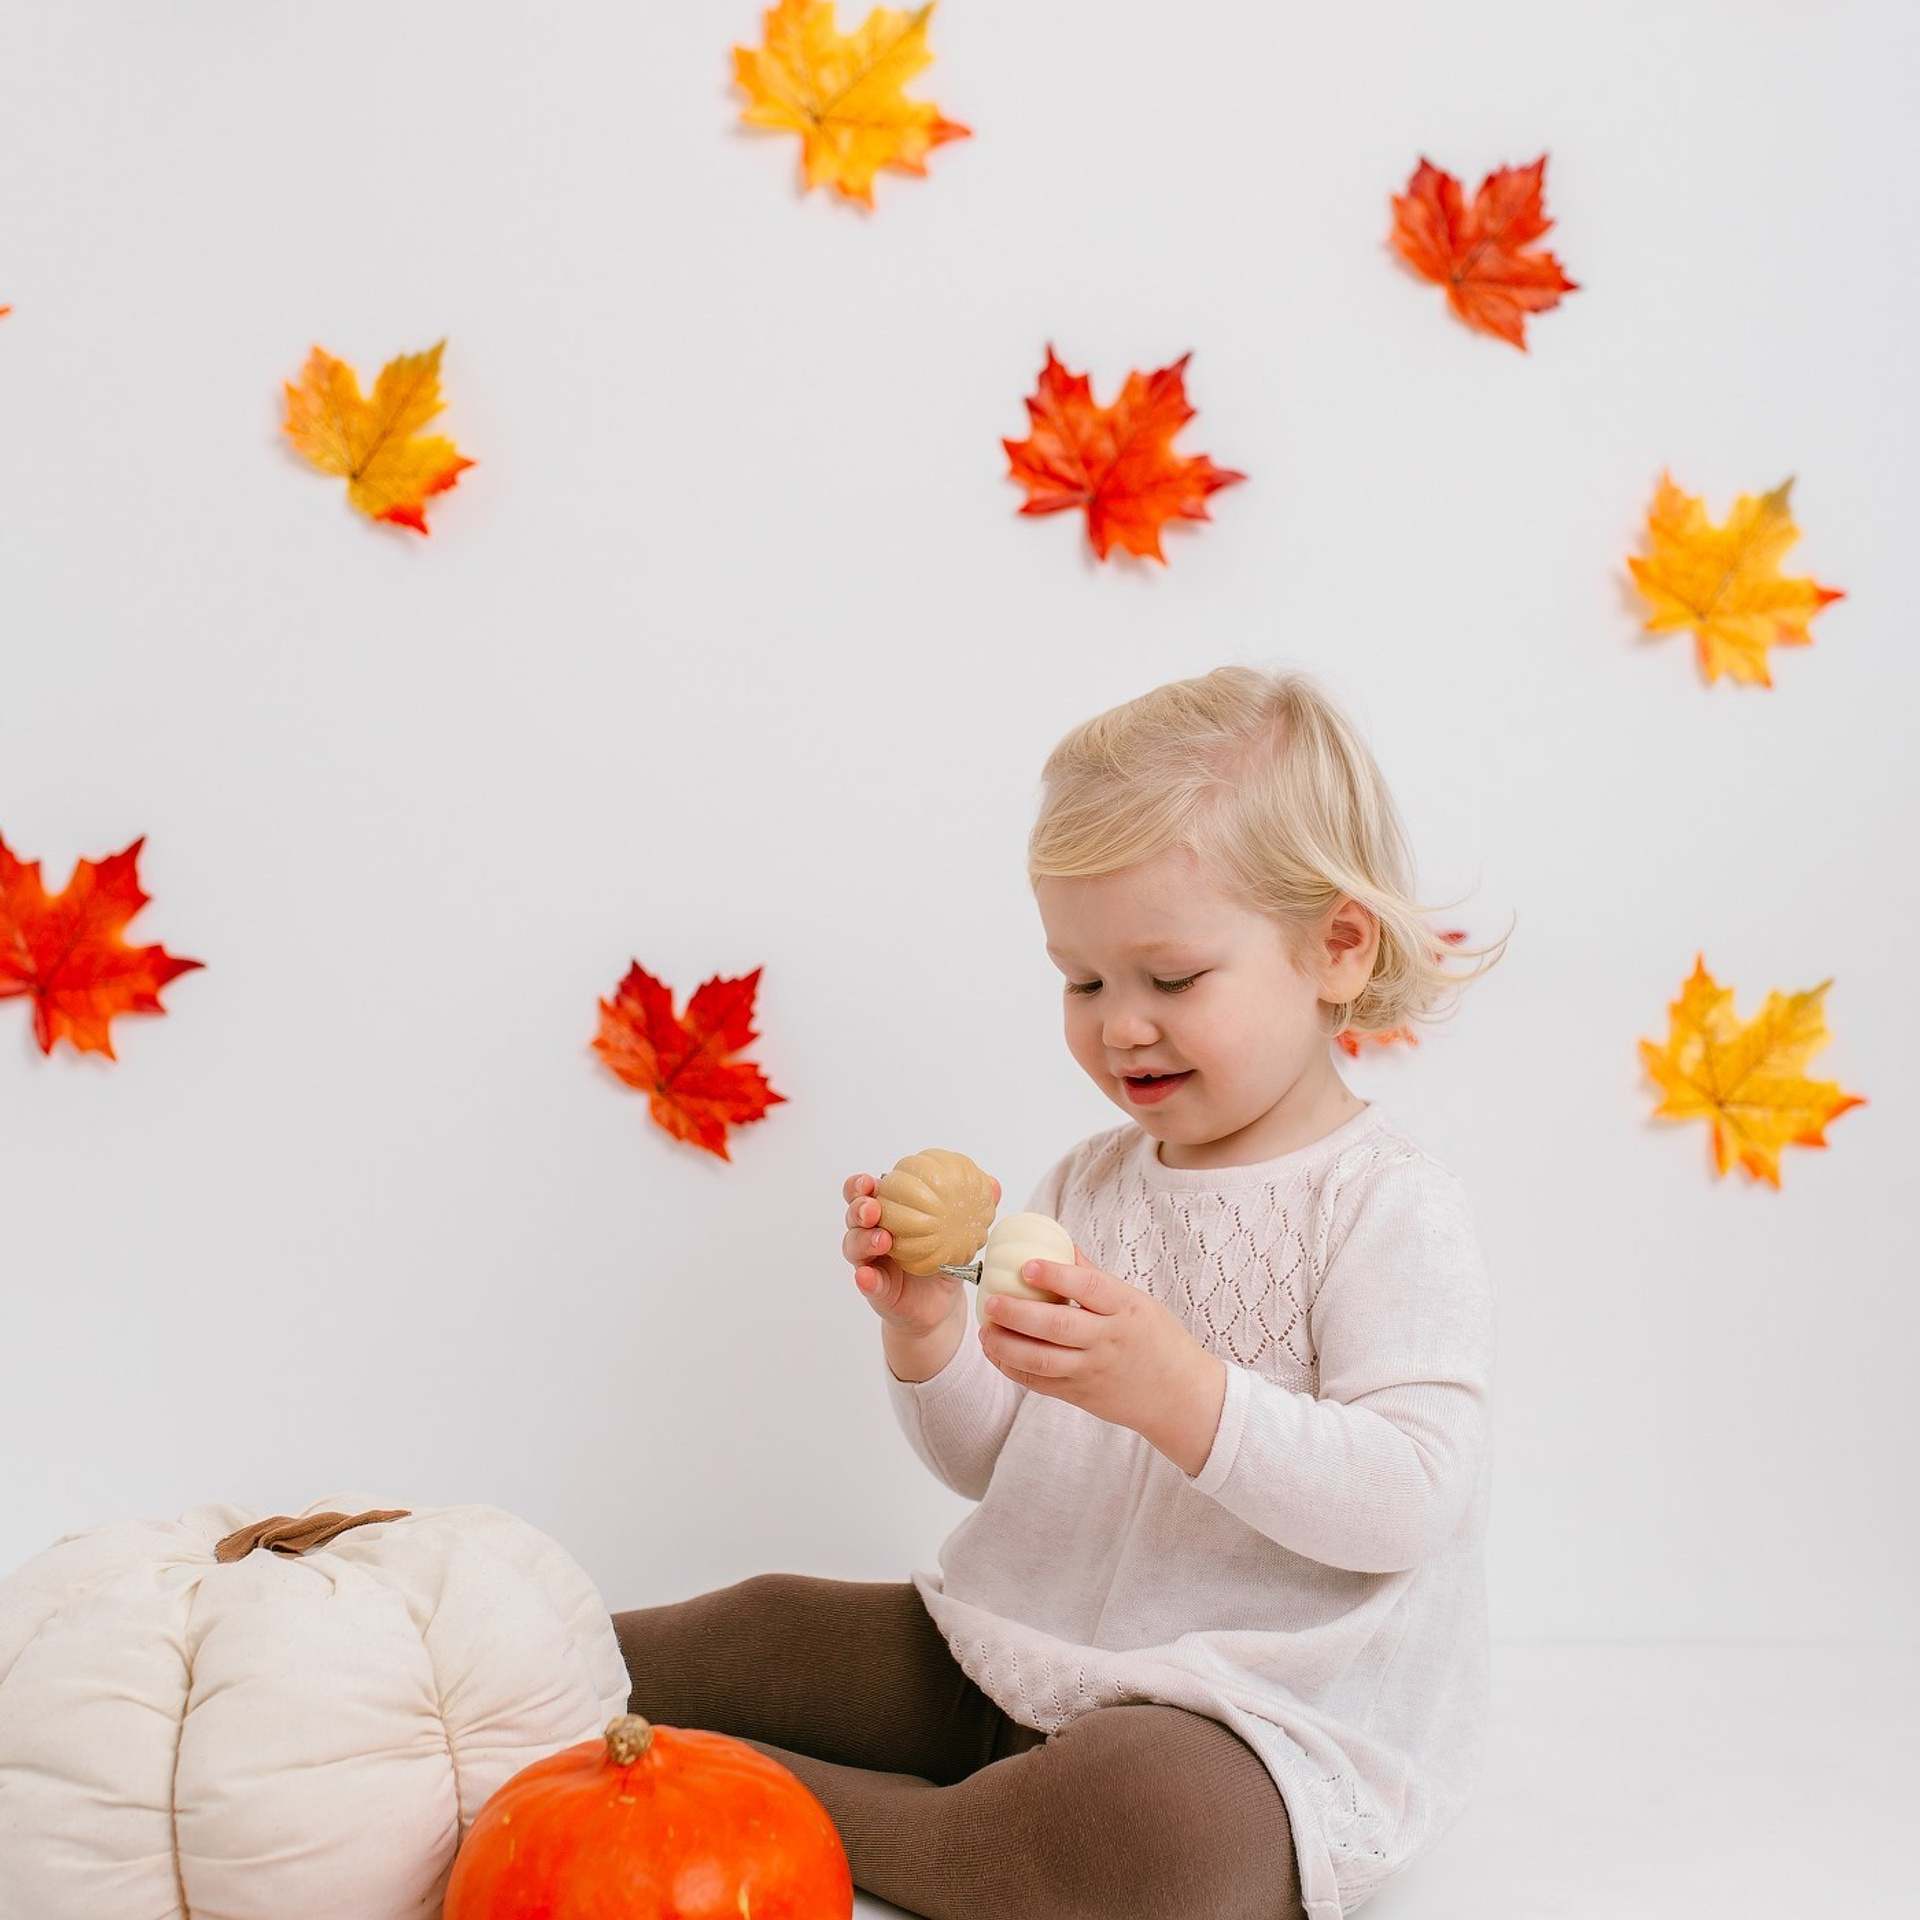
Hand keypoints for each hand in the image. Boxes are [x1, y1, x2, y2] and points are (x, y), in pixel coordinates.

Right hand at [841, 1171, 1001, 1337]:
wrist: (941, 1306)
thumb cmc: (944, 1260)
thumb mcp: (960, 1235)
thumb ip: (973, 1209)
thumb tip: (994, 1184)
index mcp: (890, 1214)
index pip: (868, 1193)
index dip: (863, 1185)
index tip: (872, 1181)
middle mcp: (874, 1234)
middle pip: (854, 1215)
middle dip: (859, 1207)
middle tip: (872, 1209)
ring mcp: (871, 1262)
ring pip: (854, 1246)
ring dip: (863, 1240)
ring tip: (881, 1241)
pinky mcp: (876, 1289)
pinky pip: (867, 1282)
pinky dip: (866, 1278)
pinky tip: (868, 1276)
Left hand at [979, 1250, 1227, 1472]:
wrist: (1179, 1396)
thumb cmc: (1158, 1340)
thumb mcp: (1136, 1301)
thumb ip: (1096, 1278)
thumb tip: (1063, 1246)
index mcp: (1125, 1309)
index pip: (1088, 1287)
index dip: (1055, 1275)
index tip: (1027, 1265)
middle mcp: (1107, 1340)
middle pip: (1057, 1326)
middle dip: (1019, 1313)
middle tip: (992, 1300)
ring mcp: (1092, 1370)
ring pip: (1042, 1360)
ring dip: (1007, 1345)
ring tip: (985, 1330)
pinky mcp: (1080, 1395)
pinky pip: (1040, 1383)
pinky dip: (1013, 1369)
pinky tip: (996, 1352)